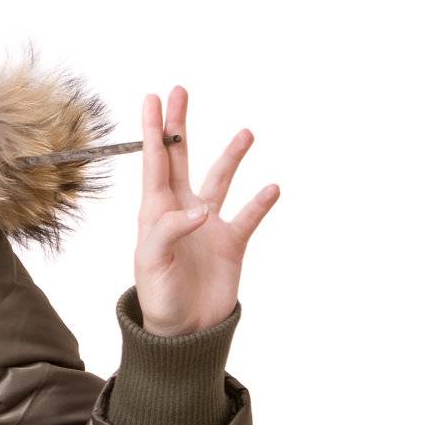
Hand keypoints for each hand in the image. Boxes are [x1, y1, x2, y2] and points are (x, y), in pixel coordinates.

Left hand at [134, 87, 279, 336]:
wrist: (183, 332)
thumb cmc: (158, 297)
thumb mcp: (152, 264)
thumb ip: (169, 232)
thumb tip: (201, 209)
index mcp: (155, 212)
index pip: (154, 161)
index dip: (154, 130)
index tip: (153, 98)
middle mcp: (180, 211)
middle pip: (180, 158)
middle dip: (180, 126)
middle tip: (180, 92)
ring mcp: (208, 225)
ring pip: (220, 180)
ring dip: (231, 156)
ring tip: (245, 132)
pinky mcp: (231, 243)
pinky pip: (249, 216)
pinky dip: (261, 202)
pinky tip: (271, 187)